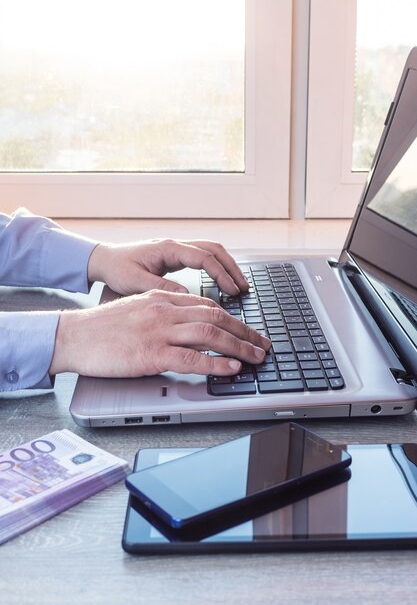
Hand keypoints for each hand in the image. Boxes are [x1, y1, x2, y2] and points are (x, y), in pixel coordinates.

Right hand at [49, 290, 270, 377]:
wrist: (73, 336)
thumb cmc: (102, 328)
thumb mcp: (137, 309)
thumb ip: (163, 314)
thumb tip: (186, 325)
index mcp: (162, 298)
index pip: (208, 305)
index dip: (234, 319)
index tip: (248, 331)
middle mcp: (165, 310)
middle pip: (216, 317)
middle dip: (245, 332)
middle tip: (262, 345)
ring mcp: (159, 331)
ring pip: (210, 334)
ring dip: (239, 347)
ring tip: (256, 358)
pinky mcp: (151, 353)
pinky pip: (192, 358)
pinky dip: (216, 364)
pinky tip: (231, 369)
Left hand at [87, 238, 248, 295]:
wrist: (104, 260)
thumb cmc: (116, 269)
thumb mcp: (135, 282)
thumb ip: (161, 289)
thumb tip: (188, 298)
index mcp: (168, 249)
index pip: (204, 257)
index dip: (221, 274)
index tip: (232, 290)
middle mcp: (175, 246)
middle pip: (214, 250)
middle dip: (231, 268)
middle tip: (243, 288)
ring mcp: (176, 250)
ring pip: (211, 252)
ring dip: (227, 267)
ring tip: (238, 286)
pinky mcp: (174, 257)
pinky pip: (202, 258)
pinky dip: (216, 269)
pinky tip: (222, 284)